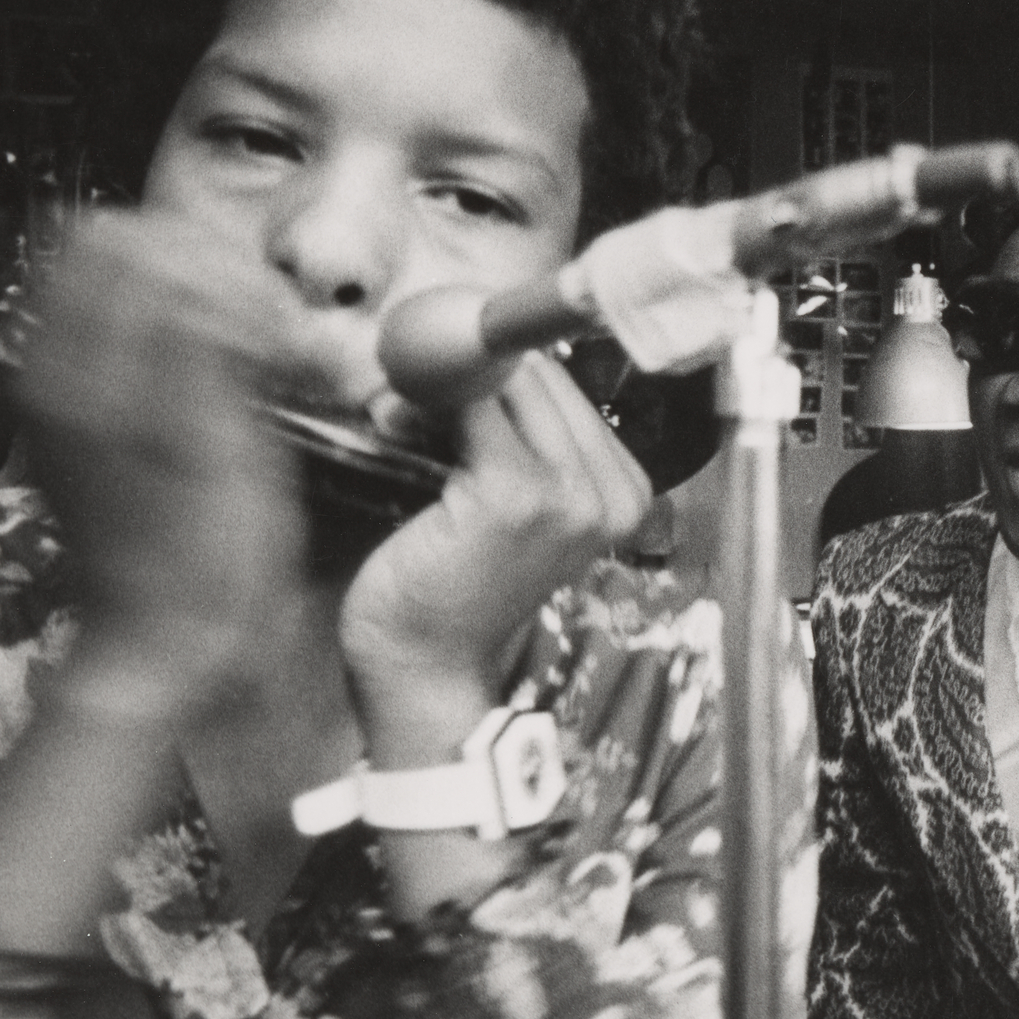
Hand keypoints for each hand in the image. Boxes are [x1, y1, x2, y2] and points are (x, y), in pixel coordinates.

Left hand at [15, 208, 317, 699]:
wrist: (166, 649)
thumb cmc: (199, 566)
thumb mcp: (213, 447)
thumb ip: (199, 345)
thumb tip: (202, 268)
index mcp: (80, 373)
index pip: (124, 240)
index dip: (208, 263)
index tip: (265, 319)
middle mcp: (60, 371)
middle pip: (122, 250)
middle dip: (206, 269)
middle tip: (268, 327)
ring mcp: (76, 395)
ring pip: (132, 287)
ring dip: (206, 299)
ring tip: (263, 352)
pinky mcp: (100, 419)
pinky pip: (141, 336)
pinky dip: (196, 337)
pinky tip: (242, 381)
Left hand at [339, 351, 650, 733]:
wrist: (428, 666)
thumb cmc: (458, 587)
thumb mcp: (517, 507)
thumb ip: (525, 441)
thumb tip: (477, 352)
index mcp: (627, 490)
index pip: (567, 381)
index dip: (497, 366)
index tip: (442, 377)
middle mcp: (615, 491)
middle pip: (541, 372)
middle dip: (470, 369)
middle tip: (407, 395)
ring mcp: (572, 493)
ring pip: (507, 380)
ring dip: (442, 383)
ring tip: (399, 418)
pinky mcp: (517, 493)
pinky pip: (470, 404)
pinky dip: (420, 402)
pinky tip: (391, 424)